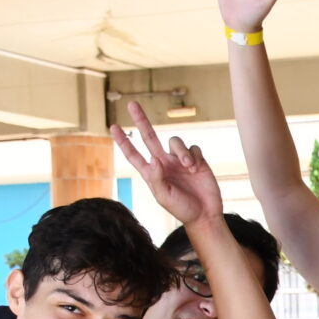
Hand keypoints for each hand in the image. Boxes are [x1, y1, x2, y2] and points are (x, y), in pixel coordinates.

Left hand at [112, 102, 223, 225]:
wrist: (205, 214)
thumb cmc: (182, 209)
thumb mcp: (163, 196)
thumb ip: (156, 177)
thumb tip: (152, 158)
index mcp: (152, 172)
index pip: (134, 154)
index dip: (123, 141)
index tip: (113, 127)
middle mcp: (164, 163)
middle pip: (149, 136)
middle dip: (141, 120)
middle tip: (132, 104)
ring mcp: (179, 160)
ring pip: (175, 141)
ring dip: (182, 151)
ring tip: (188, 167)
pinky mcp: (197, 160)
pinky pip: (193, 148)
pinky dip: (194, 156)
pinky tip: (196, 169)